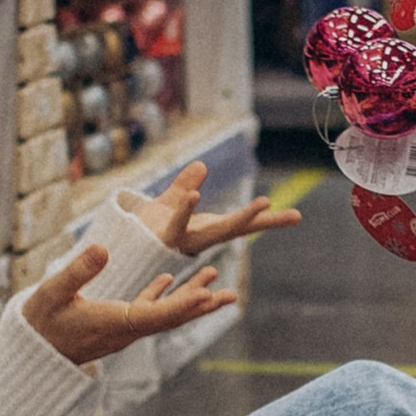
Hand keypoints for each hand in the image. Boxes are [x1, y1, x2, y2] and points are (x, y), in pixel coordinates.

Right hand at [22, 248, 234, 371]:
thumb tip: (103, 247)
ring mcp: (122, 328)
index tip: (207, 293)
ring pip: (163, 313)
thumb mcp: (52, 293)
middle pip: (171, 318)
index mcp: (114, 323)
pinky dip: (162, 295)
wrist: (30, 355)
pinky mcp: (115, 324)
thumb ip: (78, 271)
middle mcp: (125, 329)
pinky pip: (145, 310)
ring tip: (216, 281)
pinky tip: (169, 279)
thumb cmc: (38, 324)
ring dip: (190, 298)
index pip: (156, 315)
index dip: (183, 304)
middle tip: (230, 296)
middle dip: (201, 305)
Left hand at [130, 160, 303, 257]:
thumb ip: (184, 184)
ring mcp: (185, 240)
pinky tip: (196, 192)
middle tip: (292, 215)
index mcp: (206, 229)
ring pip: (218, 229)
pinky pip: (177, 221)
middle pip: (239, 228)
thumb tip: (202, 165)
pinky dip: (186, 208)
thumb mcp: (169, 202)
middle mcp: (201, 238)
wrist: (118, 250)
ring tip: (265, 203)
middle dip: (264, 221)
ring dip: (242, 218)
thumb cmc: (145, 229)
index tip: (297, 217)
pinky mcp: (164, 236)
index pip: (243, 223)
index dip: (269, 220)